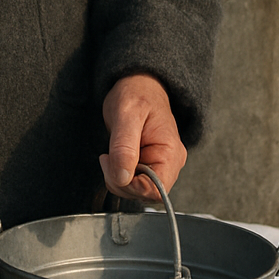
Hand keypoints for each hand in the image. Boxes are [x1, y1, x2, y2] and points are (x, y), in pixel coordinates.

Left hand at [100, 73, 185, 200]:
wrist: (137, 84)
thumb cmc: (135, 94)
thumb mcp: (126, 115)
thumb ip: (124, 147)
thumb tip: (122, 178)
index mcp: (171, 153)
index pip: (157, 190)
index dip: (131, 186)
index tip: (113, 166)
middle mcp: (170, 163)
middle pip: (146, 193)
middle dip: (121, 182)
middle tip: (107, 158)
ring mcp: (160, 164)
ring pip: (138, 190)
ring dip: (118, 178)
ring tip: (110, 154)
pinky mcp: (149, 164)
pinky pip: (134, 181)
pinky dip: (119, 174)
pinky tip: (114, 157)